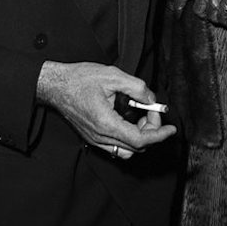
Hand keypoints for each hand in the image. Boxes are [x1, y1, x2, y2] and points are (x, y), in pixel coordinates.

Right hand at [36, 62, 175, 159]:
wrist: (55, 85)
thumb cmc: (80, 79)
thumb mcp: (113, 75)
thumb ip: (137, 88)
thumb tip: (151, 99)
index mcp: (106, 124)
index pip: (140, 140)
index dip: (159, 135)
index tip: (171, 129)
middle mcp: (100, 137)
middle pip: (136, 147)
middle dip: (151, 131)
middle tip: (151, 110)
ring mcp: (95, 140)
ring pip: (126, 150)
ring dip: (139, 136)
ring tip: (140, 115)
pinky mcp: (91, 138)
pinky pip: (115, 147)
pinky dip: (128, 138)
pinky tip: (128, 119)